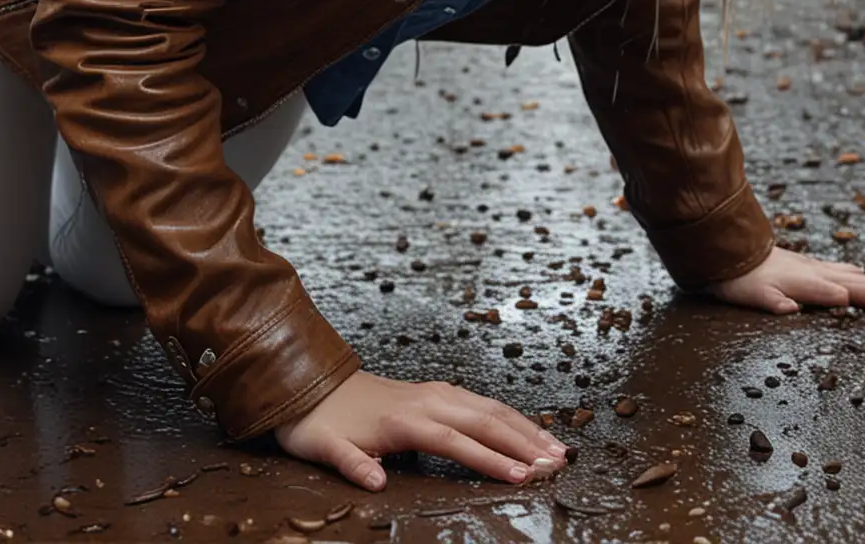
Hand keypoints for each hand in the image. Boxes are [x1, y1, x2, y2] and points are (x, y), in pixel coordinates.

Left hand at [274, 370, 568, 490]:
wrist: (307, 383)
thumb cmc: (318, 422)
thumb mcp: (324, 448)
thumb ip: (352, 465)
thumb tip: (375, 482)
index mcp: (404, 419)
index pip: (457, 442)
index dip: (490, 460)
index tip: (521, 476)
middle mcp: (425, 400)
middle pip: (484, 420)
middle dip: (523, 442)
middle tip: (556, 463)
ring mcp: (432, 392)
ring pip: (488, 407)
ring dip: (523, 427)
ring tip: (554, 447)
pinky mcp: (433, 391)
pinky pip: (479, 401)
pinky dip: (507, 414)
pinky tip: (523, 425)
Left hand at [707, 247, 864, 314]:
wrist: (722, 250)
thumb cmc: (738, 280)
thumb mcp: (757, 293)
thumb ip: (788, 297)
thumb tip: (835, 296)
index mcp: (814, 283)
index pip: (860, 294)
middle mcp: (822, 273)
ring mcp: (818, 268)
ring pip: (864, 278)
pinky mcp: (811, 267)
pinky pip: (850, 273)